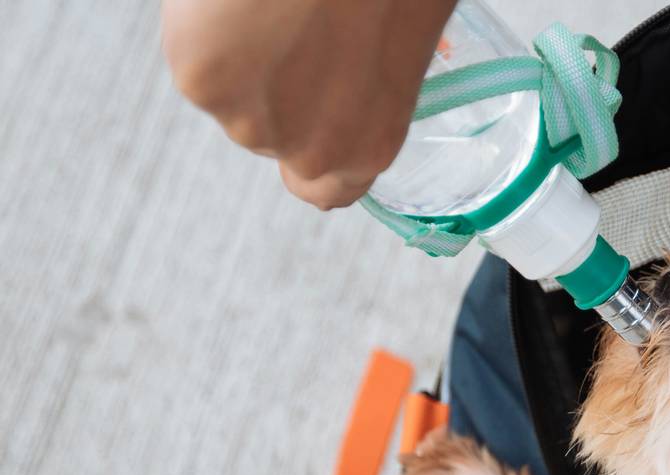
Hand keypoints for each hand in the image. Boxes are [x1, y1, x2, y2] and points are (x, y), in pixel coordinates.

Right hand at [162, 0, 455, 209]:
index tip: (306, 111)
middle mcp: (312, 152)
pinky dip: (207, 23)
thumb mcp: (402, 40)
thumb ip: (367, 82)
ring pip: (229, 95)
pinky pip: (197, 56)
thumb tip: (349, 68)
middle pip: (270, 134)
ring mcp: (252, 122)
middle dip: (275, 86)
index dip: (310, 148)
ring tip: (270, 3)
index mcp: (370, 146)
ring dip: (240, 55)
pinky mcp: (202, 81)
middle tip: (291, 23)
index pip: (325, 190)